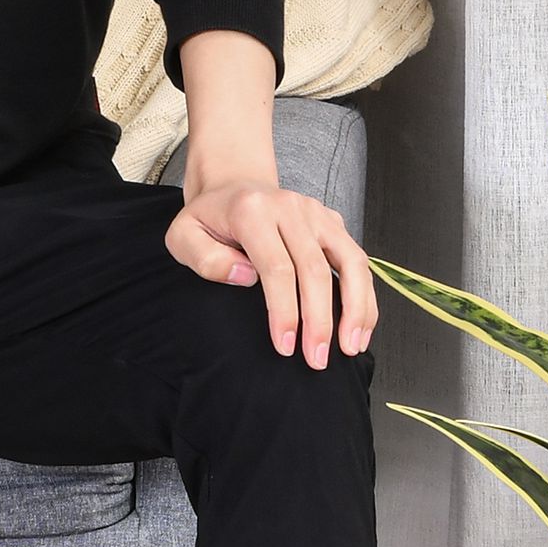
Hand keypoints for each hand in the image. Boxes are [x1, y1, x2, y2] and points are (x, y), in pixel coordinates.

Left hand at [166, 176, 376, 365]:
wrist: (232, 186)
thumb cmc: (207, 221)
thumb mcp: (183, 238)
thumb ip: (205, 259)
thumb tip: (246, 278)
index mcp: (252, 211)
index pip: (277, 268)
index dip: (284, 310)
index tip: (284, 345)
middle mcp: (291, 207)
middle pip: (316, 269)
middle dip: (319, 320)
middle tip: (316, 359)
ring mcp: (316, 213)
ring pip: (351, 261)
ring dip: (356, 308)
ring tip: (351, 347)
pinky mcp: (332, 222)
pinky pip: (357, 260)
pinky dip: (364, 295)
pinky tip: (360, 326)